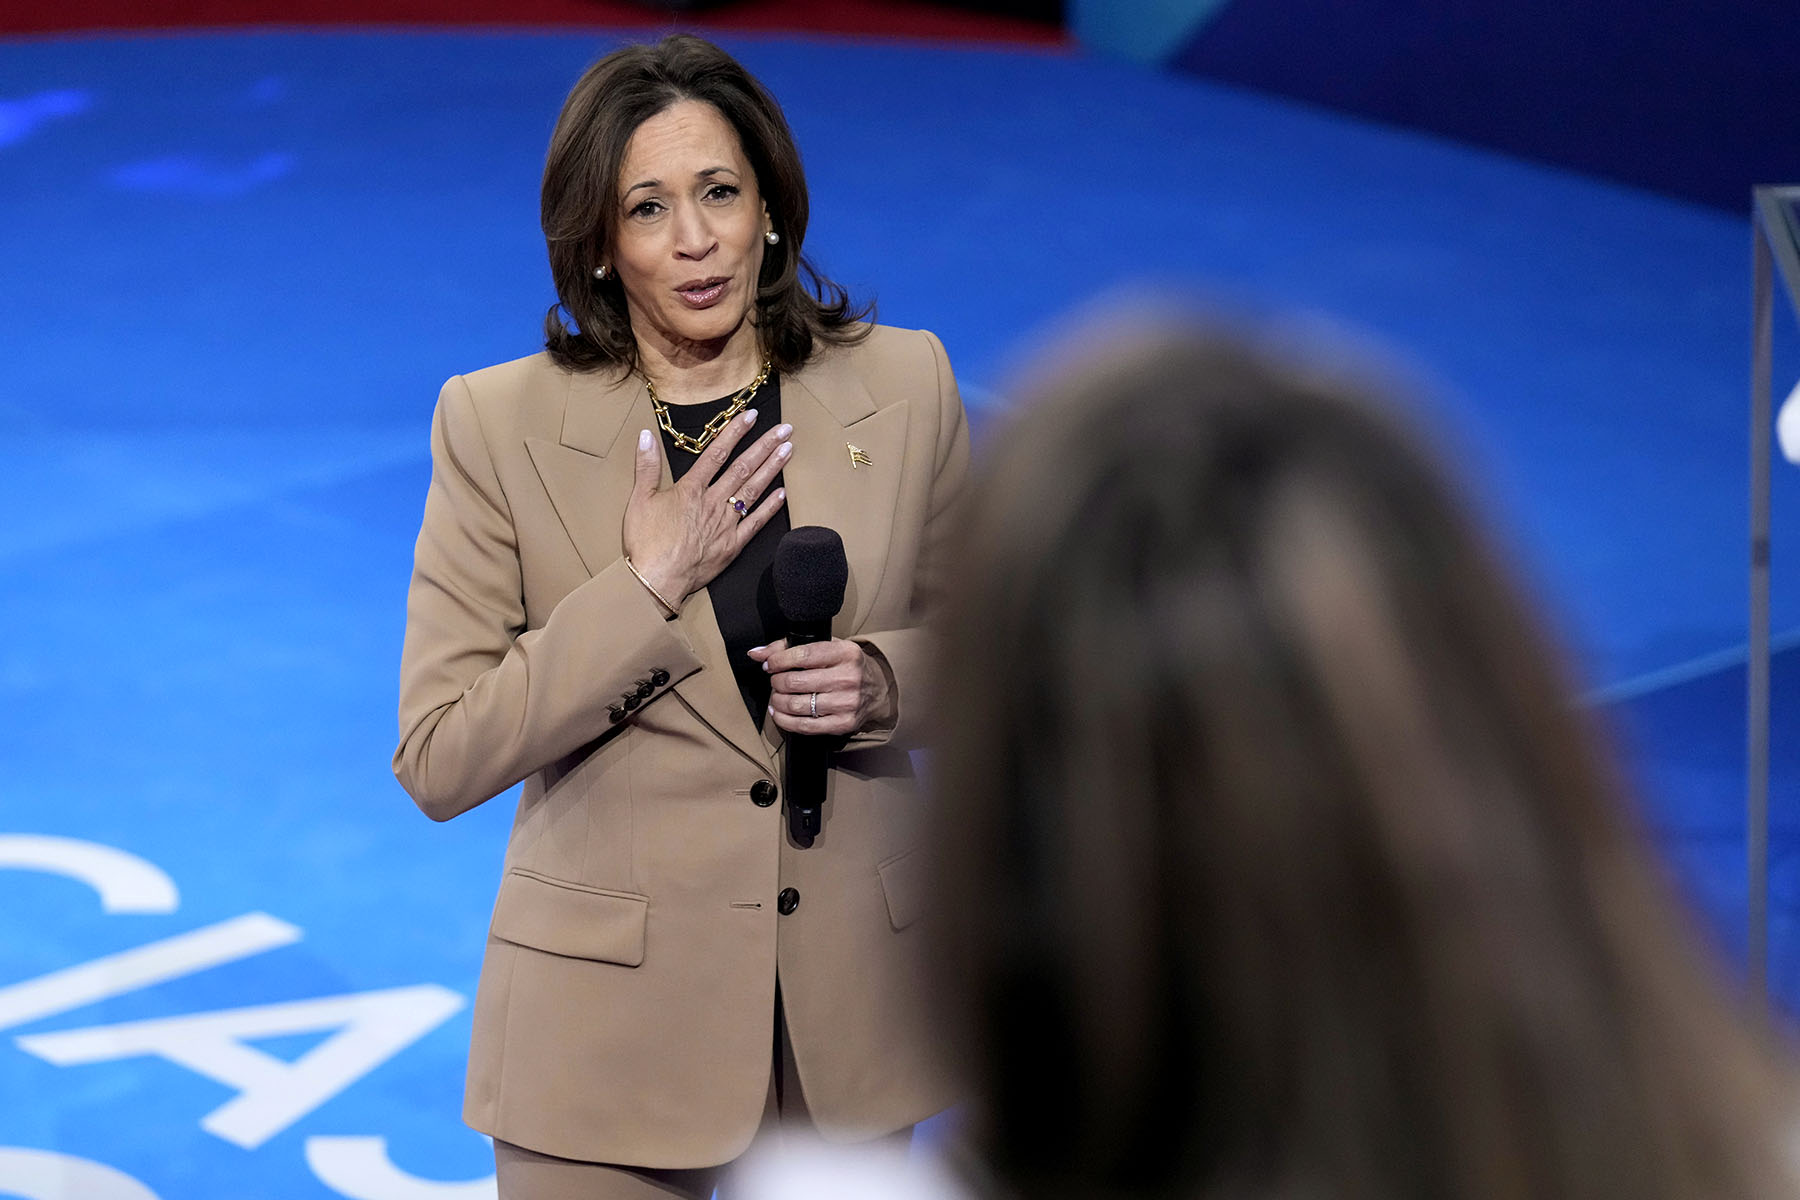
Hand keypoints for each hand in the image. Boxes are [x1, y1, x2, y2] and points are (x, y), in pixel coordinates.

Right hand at [622, 410, 790, 606]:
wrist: (655, 581)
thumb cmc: (645, 543)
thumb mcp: (638, 500)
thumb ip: (646, 466)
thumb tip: (646, 436)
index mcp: (690, 489)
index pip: (717, 453)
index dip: (735, 432)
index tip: (751, 415)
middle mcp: (713, 502)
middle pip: (743, 468)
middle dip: (765, 446)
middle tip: (785, 429)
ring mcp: (725, 524)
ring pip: (753, 490)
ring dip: (772, 468)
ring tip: (788, 450)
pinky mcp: (732, 546)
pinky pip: (755, 523)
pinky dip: (770, 507)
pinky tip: (782, 493)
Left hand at [749, 638, 892, 737]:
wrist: (877, 689)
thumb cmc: (845, 666)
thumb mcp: (827, 648)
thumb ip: (789, 647)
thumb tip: (756, 653)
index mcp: (846, 653)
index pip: (803, 655)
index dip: (779, 660)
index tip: (770, 665)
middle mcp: (848, 677)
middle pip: (796, 682)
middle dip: (777, 682)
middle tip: (775, 681)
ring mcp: (847, 702)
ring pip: (797, 705)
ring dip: (778, 701)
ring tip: (776, 697)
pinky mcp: (843, 723)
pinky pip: (805, 726)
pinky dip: (785, 721)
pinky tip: (779, 713)